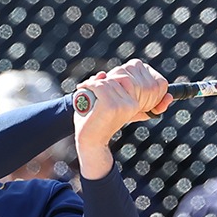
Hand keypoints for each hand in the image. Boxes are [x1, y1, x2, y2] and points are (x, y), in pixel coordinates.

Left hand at [73, 60, 170, 178]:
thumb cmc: (95, 123)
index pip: (126, 80)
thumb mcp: (103, 104)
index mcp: (134, 104)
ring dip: (93, 83)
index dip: (111, 79)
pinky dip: (88, 85)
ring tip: (84, 89)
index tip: (97, 84)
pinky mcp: (111, 106)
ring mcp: (122, 105)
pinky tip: (82, 88)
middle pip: (116, 79)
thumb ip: (105, 89)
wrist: (90, 142)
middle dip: (101, 81)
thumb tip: (103, 74)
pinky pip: (99, 86)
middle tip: (89, 86)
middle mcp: (131, 104)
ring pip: (107, 82)